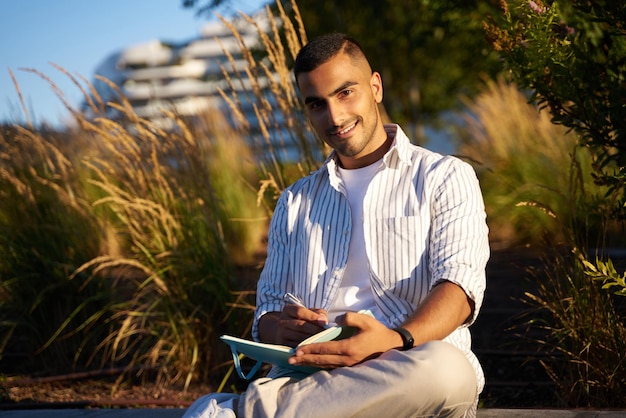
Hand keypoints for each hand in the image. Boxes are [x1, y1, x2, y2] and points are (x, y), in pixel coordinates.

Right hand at [275, 304, 328, 346]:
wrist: (284, 330)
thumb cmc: (302, 319)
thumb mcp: (309, 312)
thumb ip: (318, 313)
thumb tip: (324, 321)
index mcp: (288, 310)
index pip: (300, 312)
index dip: (312, 317)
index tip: (324, 322)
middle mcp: (282, 321)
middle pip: (300, 325)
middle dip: (315, 330)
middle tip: (327, 333)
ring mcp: (281, 333)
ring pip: (299, 337)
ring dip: (312, 339)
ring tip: (323, 340)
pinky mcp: (283, 344)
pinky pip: (296, 346)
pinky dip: (306, 347)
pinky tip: (315, 347)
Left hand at [287, 311, 402, 368]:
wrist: (391, 345)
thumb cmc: (377, 331)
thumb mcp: (365, 320)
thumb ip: (349, 317)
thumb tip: (335, 320)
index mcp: (349, 347)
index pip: (324, 349)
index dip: (310, 348)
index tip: (297, 349)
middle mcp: (347, 359)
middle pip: (321, 360)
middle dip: (305, 359)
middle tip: (290, 359)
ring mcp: (348, 364)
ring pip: (325, 365)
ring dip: (310, 364)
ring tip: (296, 363)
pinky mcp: (350, 366)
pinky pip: (331, 367)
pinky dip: (319, 366)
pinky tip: (311, 364)